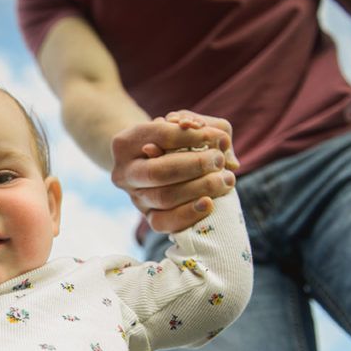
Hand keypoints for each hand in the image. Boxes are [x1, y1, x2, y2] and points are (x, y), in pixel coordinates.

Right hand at [111, 110, 238, 232]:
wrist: (159, 164)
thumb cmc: (177, 141)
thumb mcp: (189, 127)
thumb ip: (210, 129)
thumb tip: (223, 144)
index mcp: (127, 143)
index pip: (160, 135)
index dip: (191, 137)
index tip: (216, 137)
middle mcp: (125, 172)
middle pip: (158, 171)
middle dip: (194, 166)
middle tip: (219, 160)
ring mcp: (135, 197)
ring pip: (164, 197)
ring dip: (199, 188)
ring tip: (225, 180)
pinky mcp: (149, 217)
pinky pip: (164, 222)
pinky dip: (189, 213)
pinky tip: (209, 203)